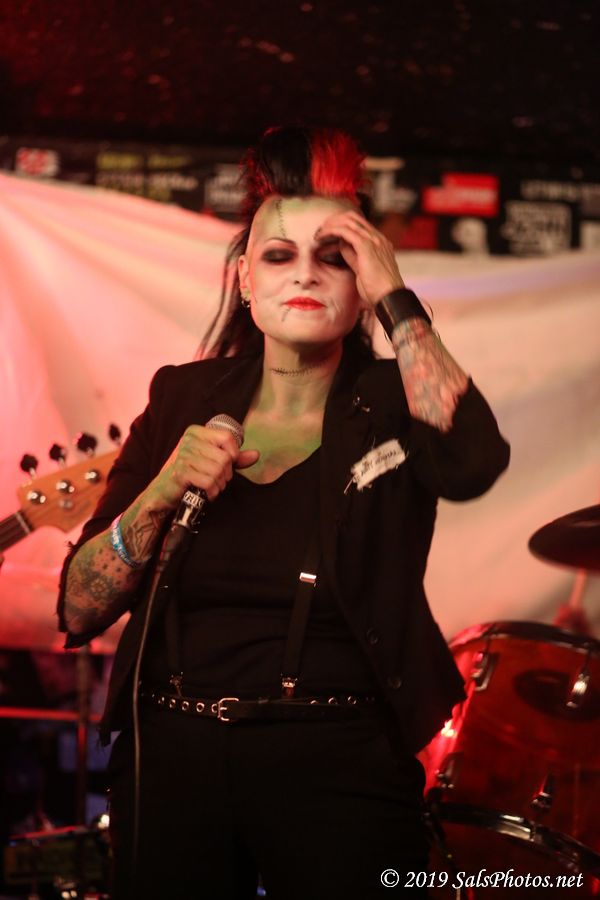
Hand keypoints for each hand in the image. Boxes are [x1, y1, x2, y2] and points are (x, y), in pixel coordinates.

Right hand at [143, 425, 259, 510]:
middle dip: (226, 474)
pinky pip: (209, 482)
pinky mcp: (181, 472)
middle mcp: (188, 440)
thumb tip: (256, 455)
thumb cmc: (189, 475)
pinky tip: (207, 493)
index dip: (234, 454)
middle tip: (217, 480)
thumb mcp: (211, 461)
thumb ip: (234, 458)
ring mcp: (183, 456)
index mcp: (196, 432)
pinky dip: (212, 492)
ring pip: (218, 470)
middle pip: (225, 457)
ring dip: (219, 484)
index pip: (227, 438)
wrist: (163, 492)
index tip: (227, 464)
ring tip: (211, 487)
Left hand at [315, 210, 403, 306]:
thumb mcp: (362, 270)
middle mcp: (378, 238)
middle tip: (320, 230)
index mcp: (380, 243)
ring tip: (318, 232)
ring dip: (330, 224)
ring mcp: (374, 241)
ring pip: (348, 221)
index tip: (327, 232)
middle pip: (353, 218)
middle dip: (334, 221)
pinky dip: (331, 231)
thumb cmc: (377, 290)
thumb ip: (353, 256)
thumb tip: (342, 245)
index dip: (341, 225)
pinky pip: (345, 231)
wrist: (390, 298)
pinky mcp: (367, 246)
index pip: (359, 224)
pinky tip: (321, 236)